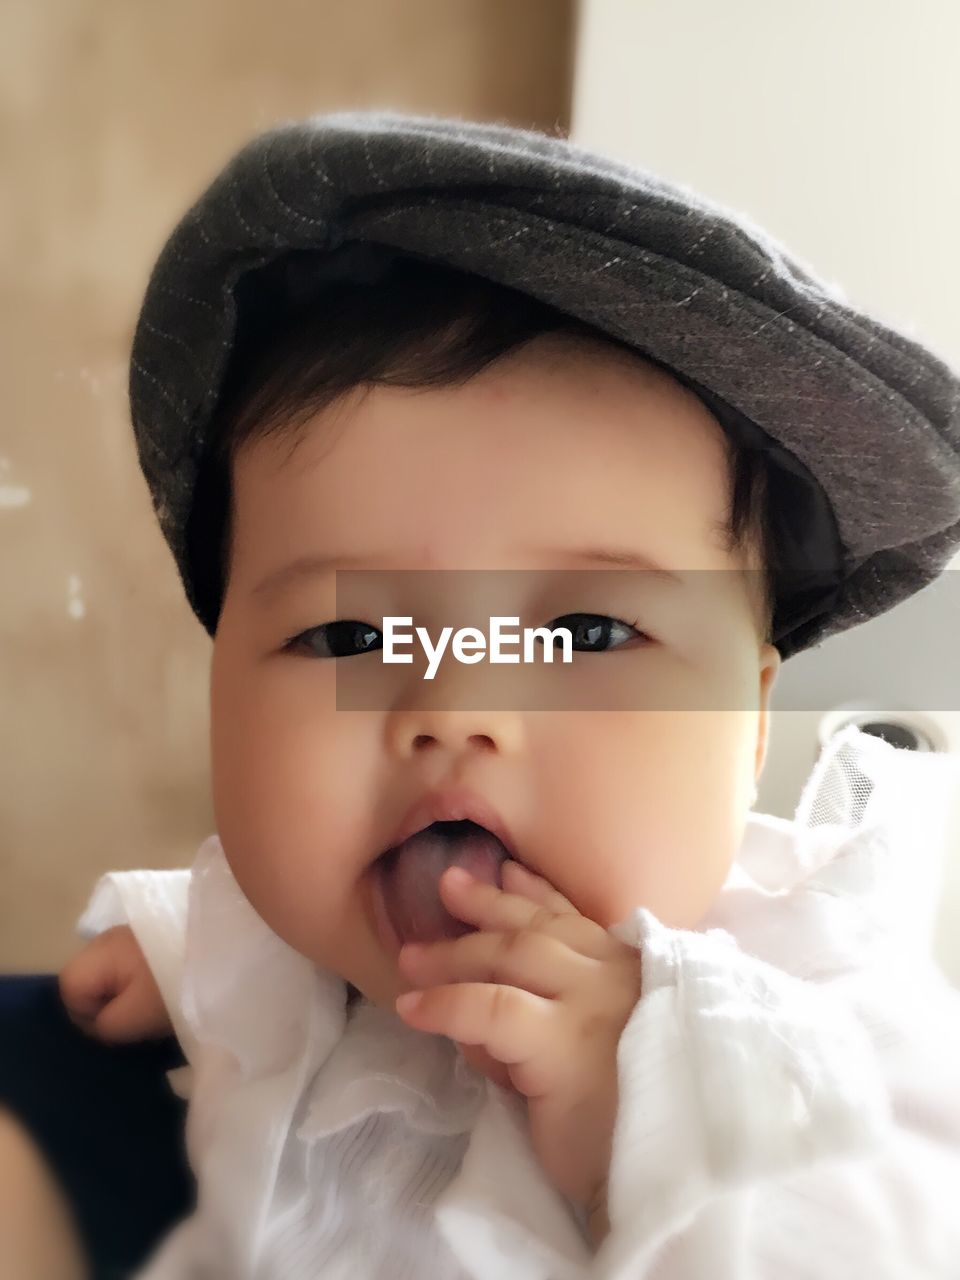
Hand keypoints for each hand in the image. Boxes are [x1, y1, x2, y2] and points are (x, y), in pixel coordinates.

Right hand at [58, 924, 172, 1042]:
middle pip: (90, 981)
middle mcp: (111, 937)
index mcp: (101, 950)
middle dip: (109, 1004)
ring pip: (114, 976)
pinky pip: (136, 967)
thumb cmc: (178, 979)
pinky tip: (171, 991)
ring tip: (160, 1006)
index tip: (120, 1024)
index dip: (87, 1014)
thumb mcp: (136, 1014)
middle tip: (141, 1018)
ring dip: (130, 995)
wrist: (233, 945)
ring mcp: (135, 935)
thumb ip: (106, 1024)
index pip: (68, 988)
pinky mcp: (158, 937)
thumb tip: (101, 1024)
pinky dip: (147, 982)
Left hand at [394, 861, 642, 1235]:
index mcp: (635, 977)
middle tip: (447, 887)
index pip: (578, 922)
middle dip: (488, 906)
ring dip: (456, 954)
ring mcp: (591, 1004)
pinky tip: (413, 1008)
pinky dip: (447, 1004)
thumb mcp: (602, 1057)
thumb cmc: (640, 1128)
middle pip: (538, 930)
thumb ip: (556, 1024)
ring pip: (512, 957)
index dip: (538, 895)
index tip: (507, 872)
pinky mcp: (563, 1044)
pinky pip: (491, 1009)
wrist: (674, 1177)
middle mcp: (616, 978)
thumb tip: (489, 1008)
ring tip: (412, 959)